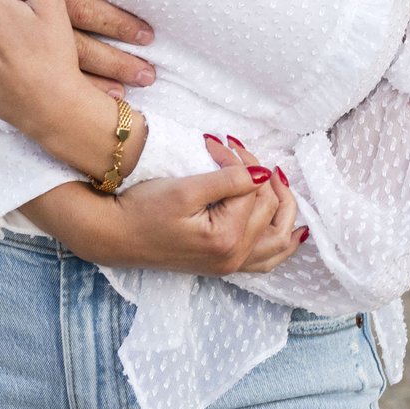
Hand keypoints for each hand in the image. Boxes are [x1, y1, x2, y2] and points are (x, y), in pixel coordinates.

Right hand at [0, 0, 155, 92]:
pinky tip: (77, 98)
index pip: (86, 9)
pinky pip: (23, 79)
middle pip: (81, 48)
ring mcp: (6, 46)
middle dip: (115, 61)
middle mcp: (23, 23)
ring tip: (125, 92)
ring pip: (58, 67)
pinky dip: (49, 88)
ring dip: (94, 79)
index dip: (117, 21)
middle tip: (149, 75)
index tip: (148, 33)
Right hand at [24, 149, 304, 275]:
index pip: (251, 189)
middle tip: (238, 151)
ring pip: (277, 241)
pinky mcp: (223, 265)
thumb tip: (264, 172)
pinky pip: (266, 260)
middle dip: (258, 174)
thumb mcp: (185, 189)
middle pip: (268, 210)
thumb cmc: (144, 209)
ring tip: (280, 182)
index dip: (238, 160)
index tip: (215, 142)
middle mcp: (235, 258)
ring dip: (284, 210)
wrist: (116, 235)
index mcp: (227, 238)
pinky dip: (282, 244)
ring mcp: (231, 266)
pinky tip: (294, 232)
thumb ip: (228, 180)